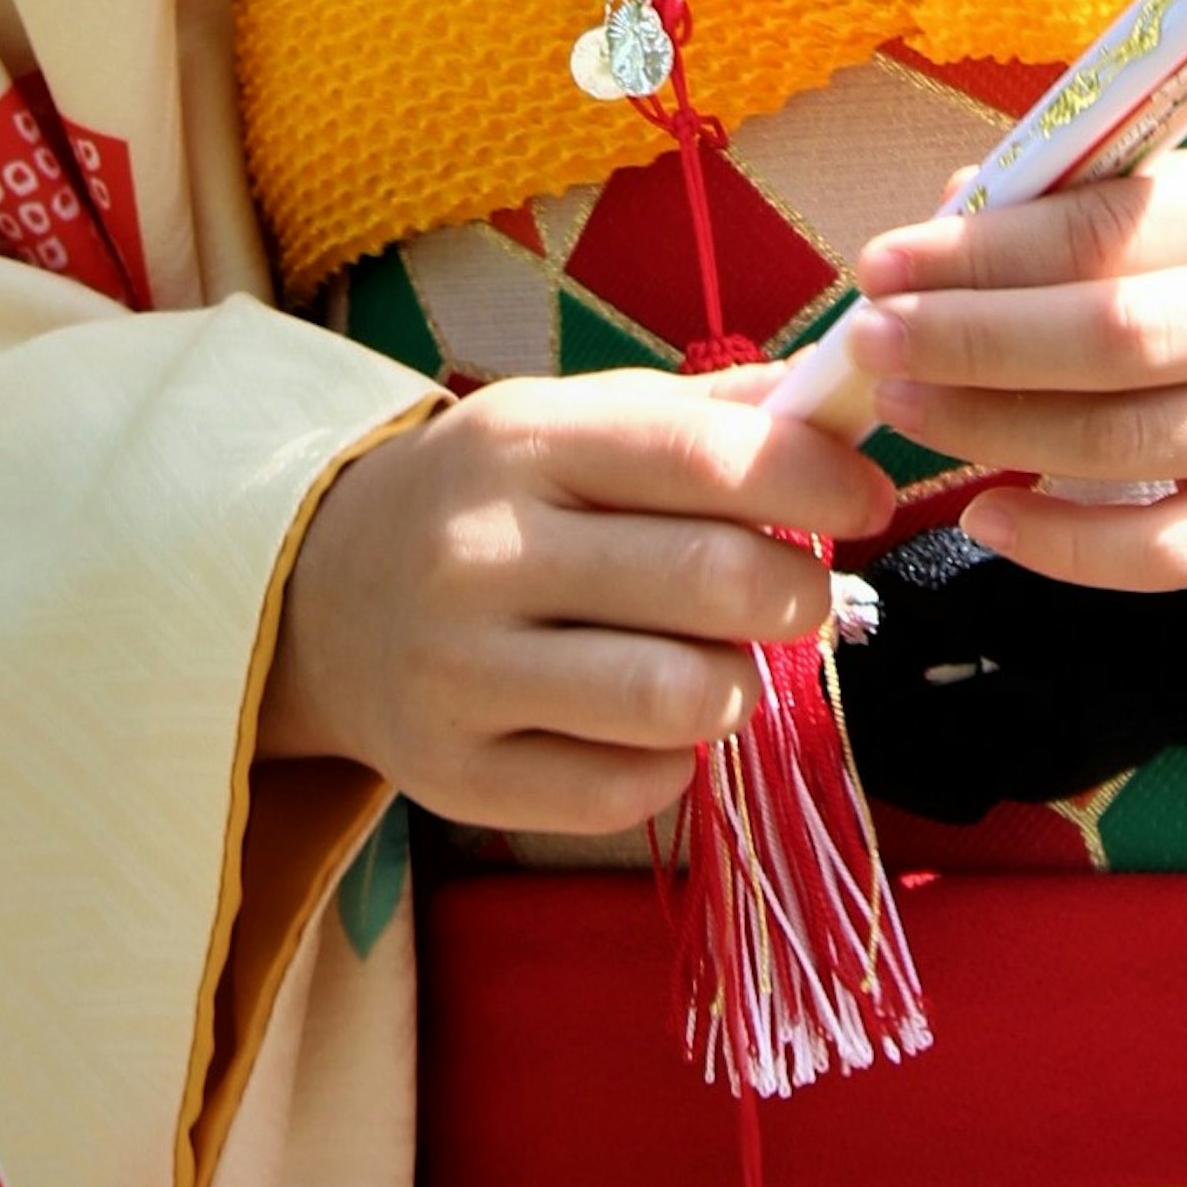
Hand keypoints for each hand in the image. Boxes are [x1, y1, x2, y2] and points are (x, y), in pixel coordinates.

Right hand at [266, 372, 888, 832]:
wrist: (318, 593)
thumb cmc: (494, 499)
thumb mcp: (576, 421)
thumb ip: (710, 414)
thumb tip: (848, 393)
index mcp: (527, 442)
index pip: (708, 455)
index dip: (818, 479)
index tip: (868, 501)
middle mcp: (484, 553)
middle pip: (713, 581)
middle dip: (799, 593)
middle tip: (798, 597)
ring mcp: (460, 673)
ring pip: (680, 700)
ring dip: (739, 686)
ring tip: (724, 664)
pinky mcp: (453, 777)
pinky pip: (624, 792)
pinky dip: (670, 765)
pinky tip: (648, 727)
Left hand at [837, 134, 1186, 592]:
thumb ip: (1130, 201)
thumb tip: (962, 217)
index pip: (1111, 228)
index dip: (985, 251)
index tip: (887, 258)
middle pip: (1112, 341)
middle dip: (974, 342)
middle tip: (870, 337)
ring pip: (1129, 450)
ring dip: (999, 433)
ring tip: (906, 410)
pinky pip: (1175, 553)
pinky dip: (1075, 548)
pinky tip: (995, 519)